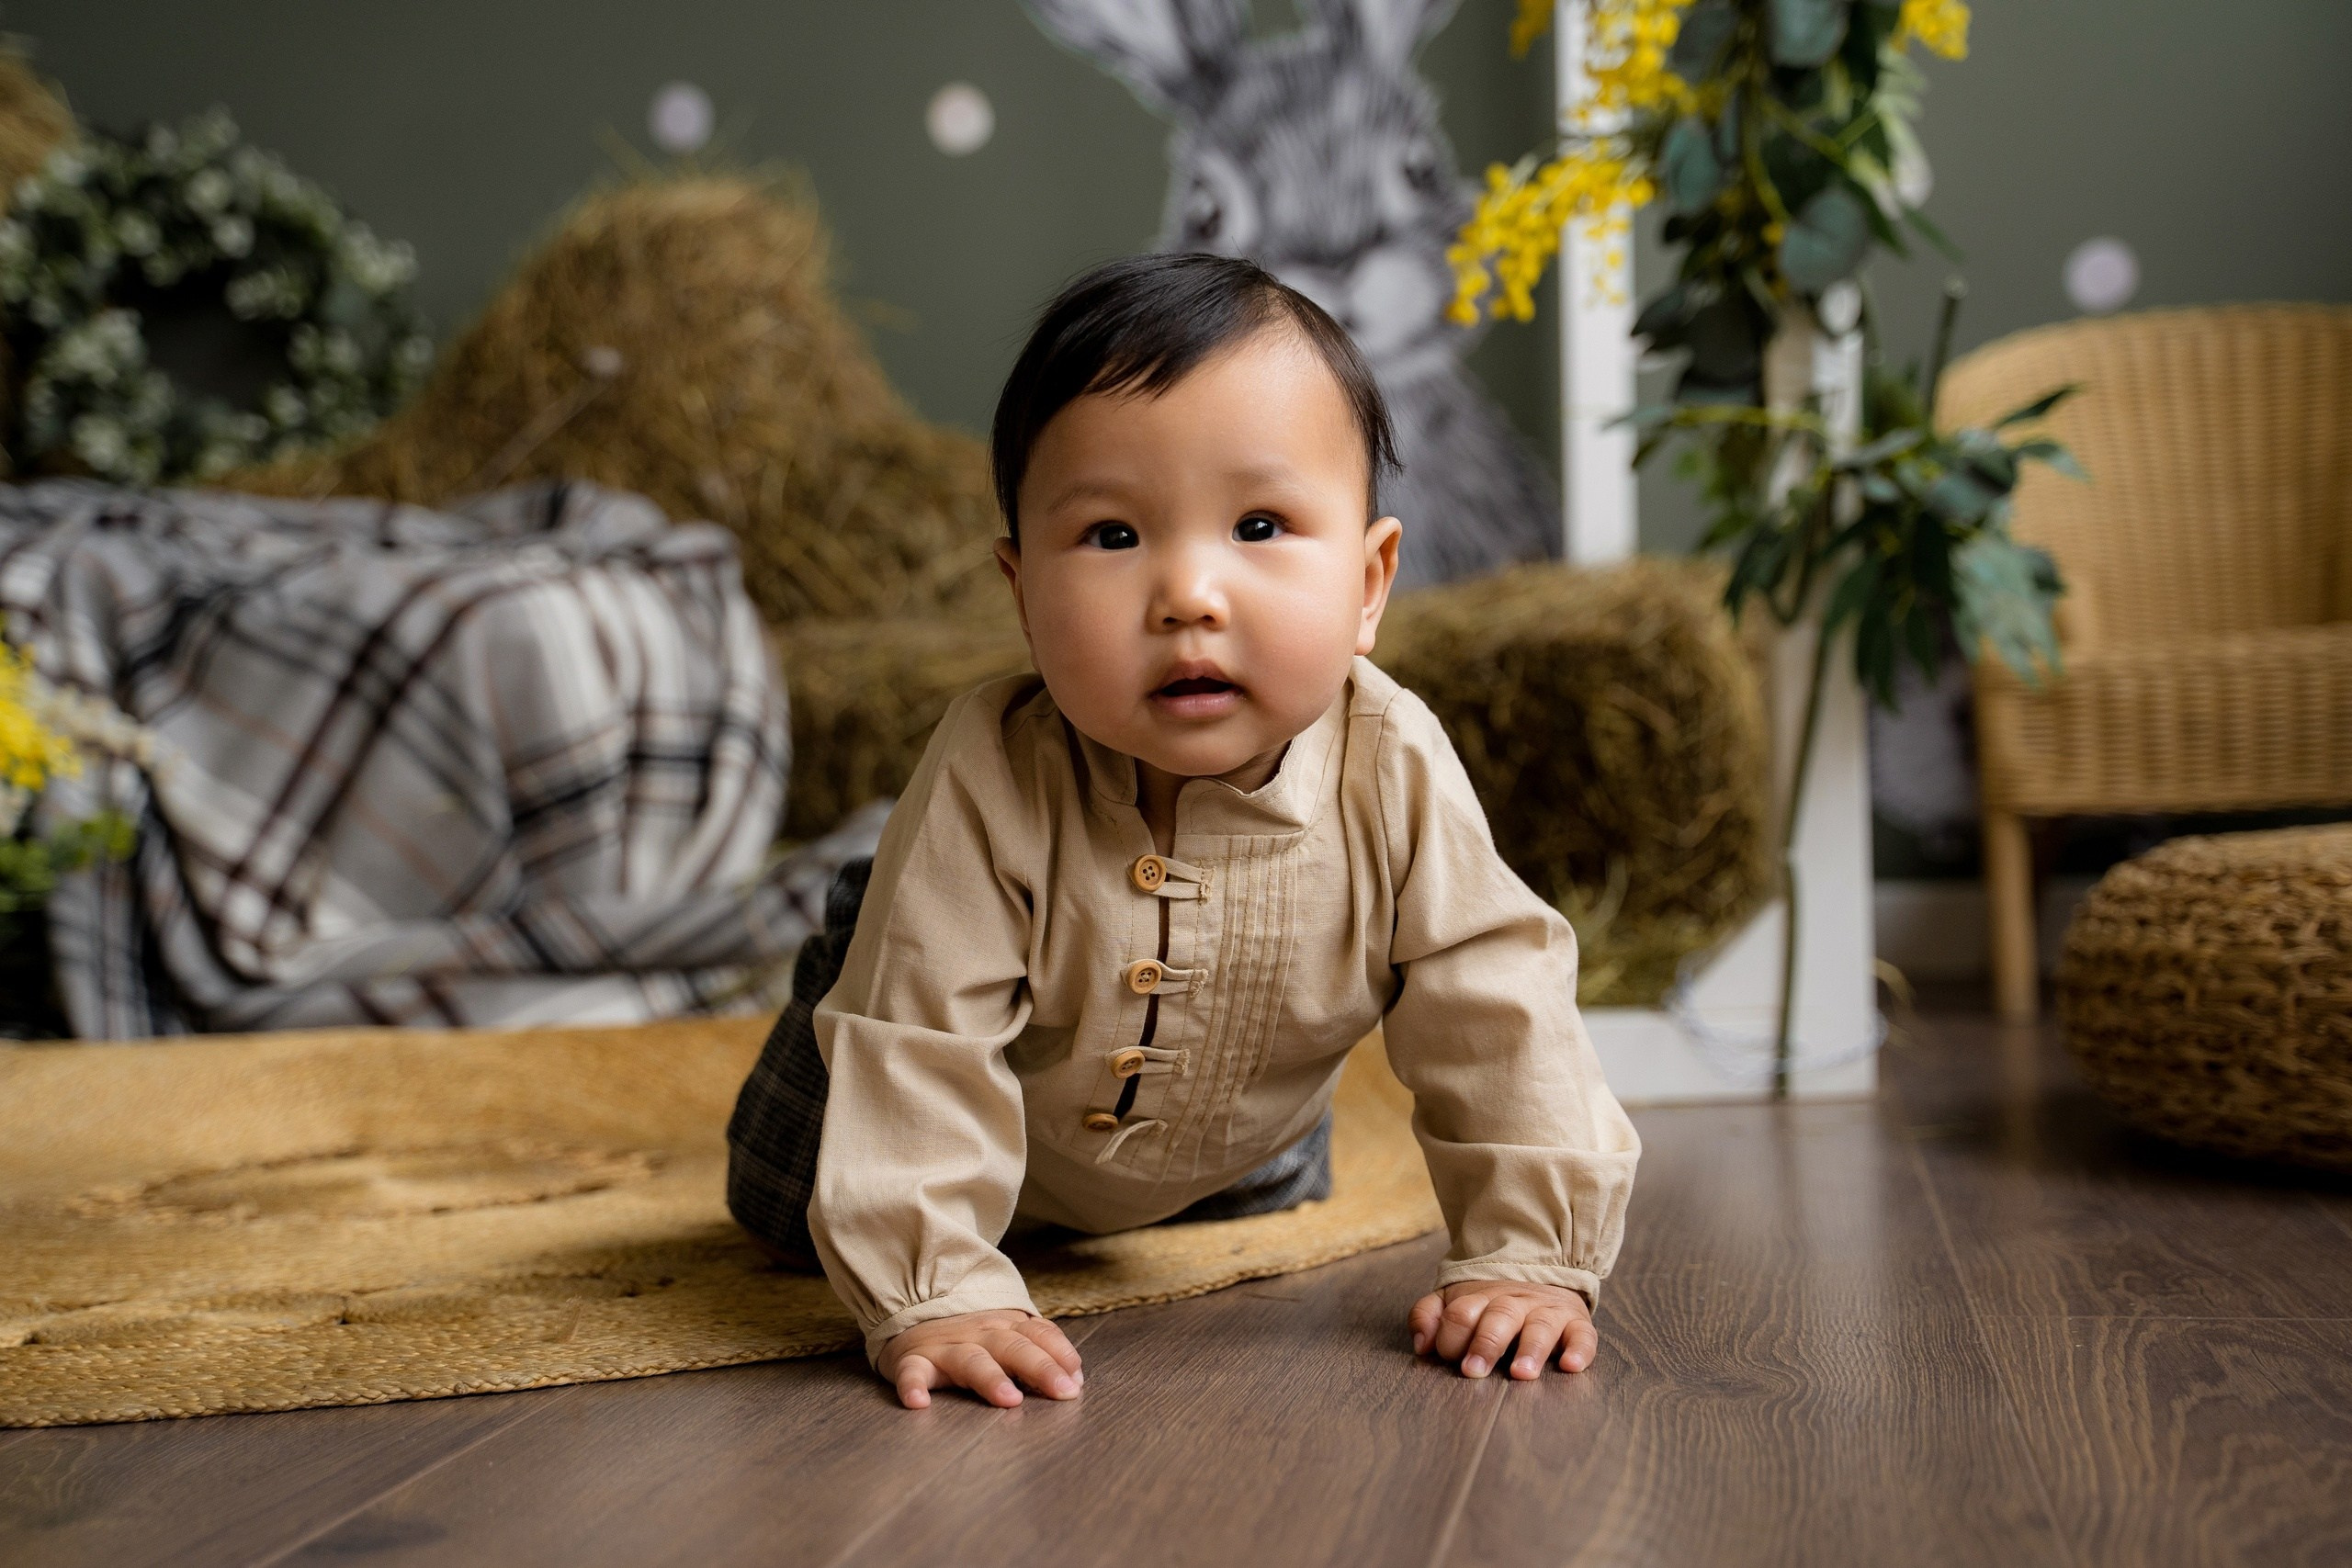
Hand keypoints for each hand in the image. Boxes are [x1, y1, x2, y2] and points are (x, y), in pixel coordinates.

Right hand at [875, 1309, 1083, 1409]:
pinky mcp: (912, 1360)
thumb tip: (1076, 1381)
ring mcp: (946, 1347)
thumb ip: (1040, 1350)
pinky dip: (913, 1386)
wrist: (911, 1310)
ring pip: (971, 1359)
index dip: (1060, 1354)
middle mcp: (979, 1333)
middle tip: (1063, 1391)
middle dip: (1040, 1367)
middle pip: (1013, 1346)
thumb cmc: (971, 1334)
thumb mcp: (1007, 1333)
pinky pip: (912, 1372)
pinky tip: (919, 1404)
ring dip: (991, 1378)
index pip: (1039, 1335)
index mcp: (1006, 1326)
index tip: (1076, 1380)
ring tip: (1009, 1399)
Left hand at [1408, 1280, 1596, 1379]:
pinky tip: (1570, 1366)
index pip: (1461, 1313)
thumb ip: (1429, 1316)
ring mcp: (1547, 1312)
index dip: (1451, 1335)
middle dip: (1486, 1343)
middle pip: (1499, 1317)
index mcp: (1480, 1298)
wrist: (1541, 1274)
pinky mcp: (1576, 1323)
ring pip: (1540, 1327)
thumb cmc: (1489, 1303)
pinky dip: (1579, 1350)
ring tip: (1521, 1373)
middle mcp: (1515, 1303)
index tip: (1449, 1357)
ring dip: (1530, 1349)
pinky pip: (1583, 1335)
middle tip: (1474, 1371)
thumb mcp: (1453, 1300)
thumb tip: (1420, 1344)